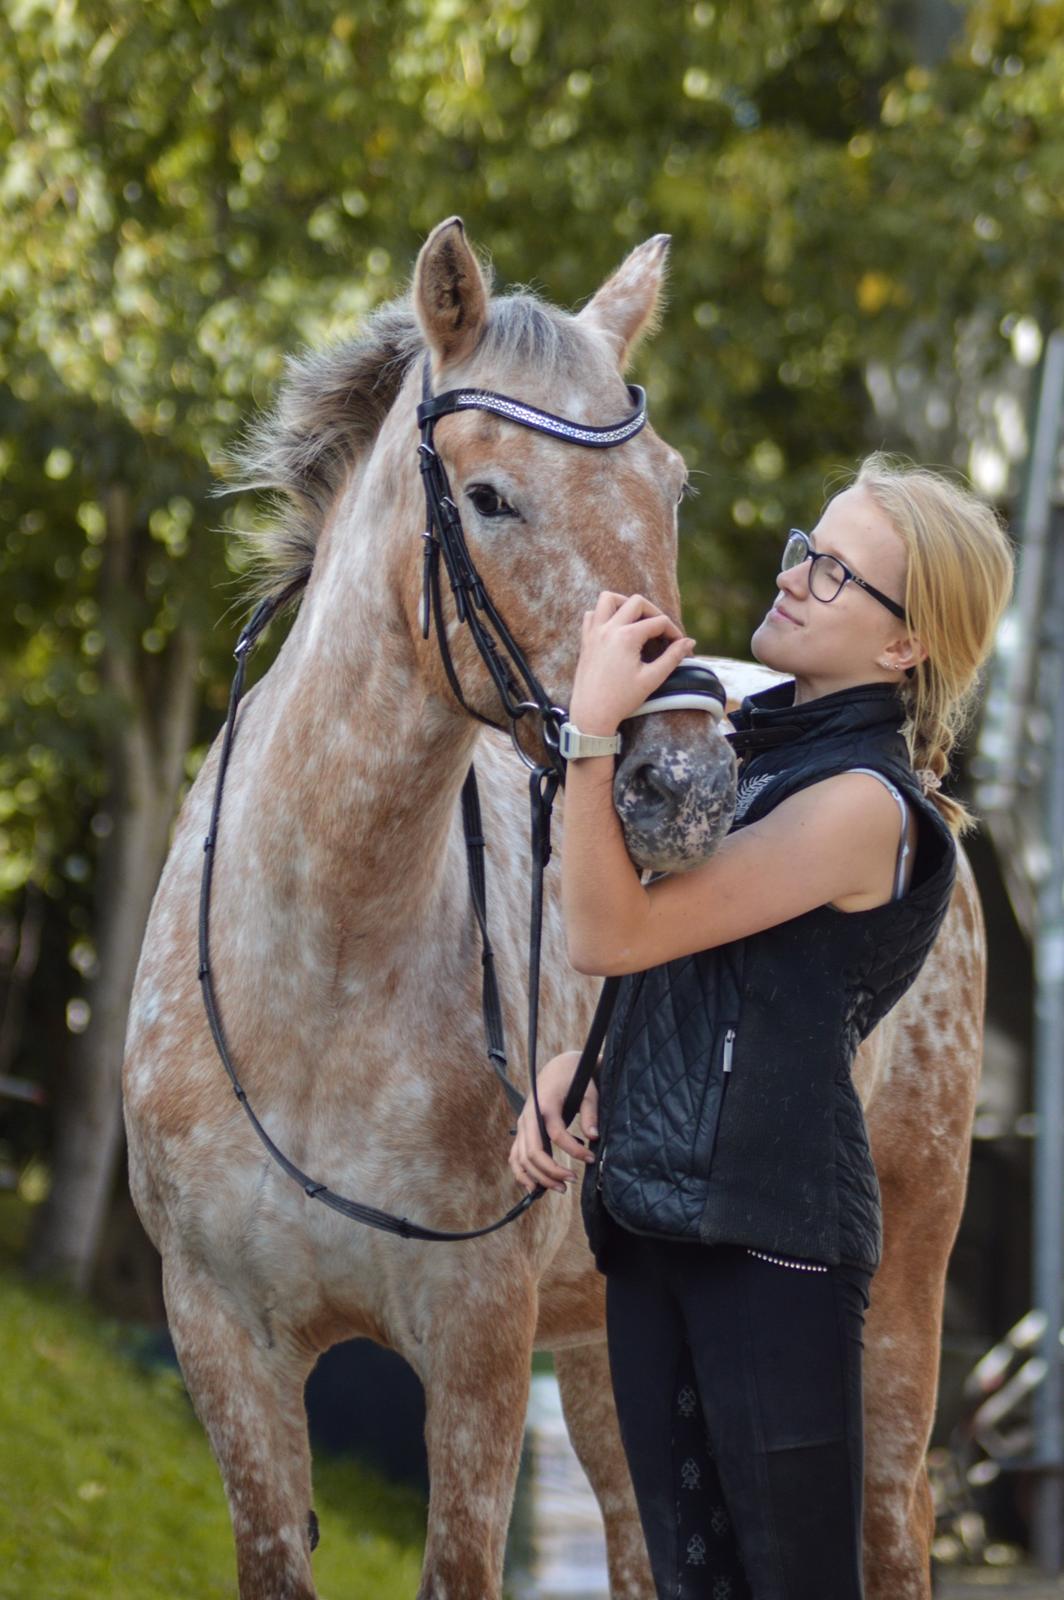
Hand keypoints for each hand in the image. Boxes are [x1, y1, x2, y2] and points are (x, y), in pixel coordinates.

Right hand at [509, 1051, 599, 1194]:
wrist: (557, 1069)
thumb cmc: (574, 1079)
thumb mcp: (588, 1091)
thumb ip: (590, 1113)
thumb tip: (594, 1136)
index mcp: (544, 1104)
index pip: (556, 1134)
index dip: (574, 1150)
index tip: (591, 1158)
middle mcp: (528, 1116)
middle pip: (533, 1152)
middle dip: (552, 1171)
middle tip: (572, 1181)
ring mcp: (521, 1125)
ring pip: (521, 1158)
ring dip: (539, 1177)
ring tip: (560, 1188)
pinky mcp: (521, 1132)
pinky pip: (515, 1157)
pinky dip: (522, 1174)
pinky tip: (535, 1188)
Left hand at [569, 591, 695, 735]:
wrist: (591, 714)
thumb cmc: (621, 700)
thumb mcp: (652, 679)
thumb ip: (673, 657)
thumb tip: (689, 642)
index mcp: (627, 637)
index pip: (658, 622)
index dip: (674, 632)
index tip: (680, 645)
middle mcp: (609, 629)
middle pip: (636, 602)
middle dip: (654, 612)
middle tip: (662, 630)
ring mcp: (594, 633)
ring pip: (608, 599)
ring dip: (625, 603)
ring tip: (637, 619)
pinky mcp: (586, 641)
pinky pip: (591, 614)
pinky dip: (603, 614)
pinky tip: (615, 628)